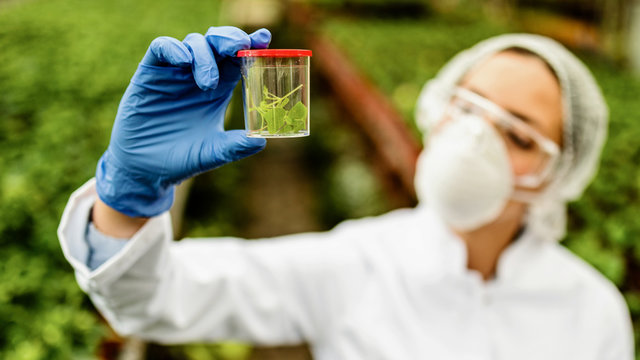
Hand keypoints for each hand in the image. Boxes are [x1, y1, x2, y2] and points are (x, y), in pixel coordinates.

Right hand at [96, 26, 270, 217]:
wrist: (145, 169)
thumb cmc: (182, 159)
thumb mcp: (212, 153)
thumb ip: (234, 146)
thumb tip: (261, 141)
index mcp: (219, 89)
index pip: (238, 58)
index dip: (252, 45)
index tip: (264, 39)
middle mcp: (198, 75)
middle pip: (218, 42)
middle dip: (231, 39)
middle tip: (240, 46)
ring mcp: (174, 72)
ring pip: (194, 42)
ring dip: (205, 55)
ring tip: (207, 84)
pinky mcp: (150, 73)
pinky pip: (161, 47)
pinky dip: (174, 49)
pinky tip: (183, 62)